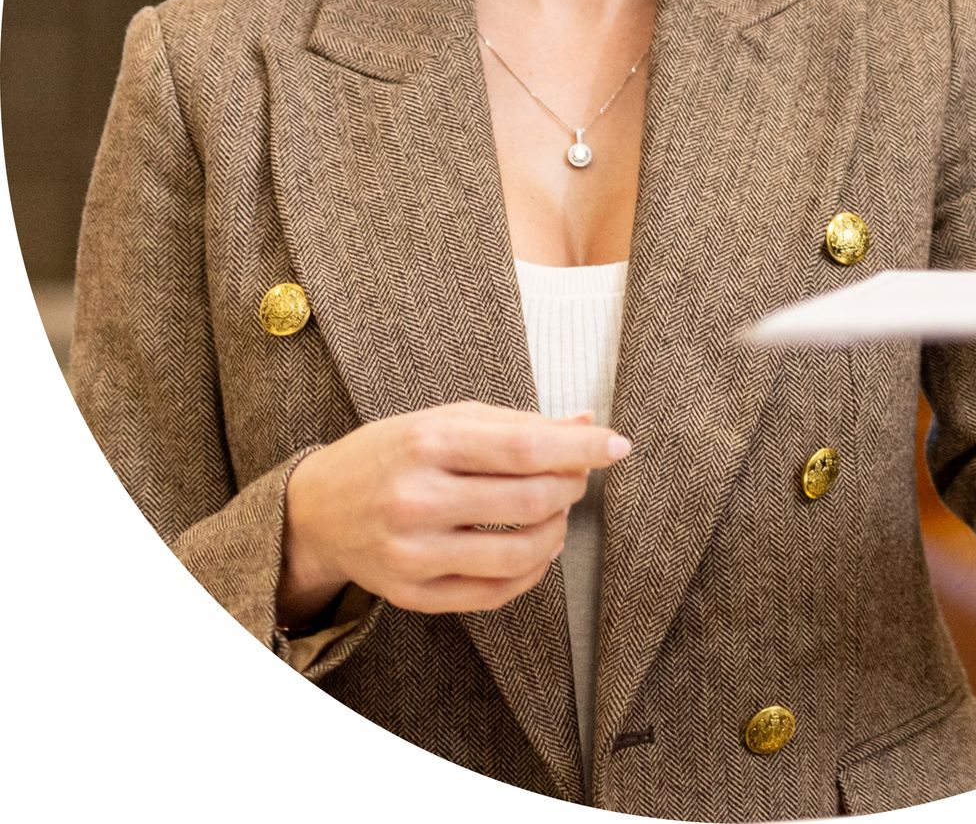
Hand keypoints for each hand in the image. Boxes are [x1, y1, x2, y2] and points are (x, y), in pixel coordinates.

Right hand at [278, 402, 631, 626]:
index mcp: (427, 442)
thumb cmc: (392, 454)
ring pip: (521, 553)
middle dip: (572, 486)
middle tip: (577, 476)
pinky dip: (533, 570)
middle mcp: (417, 499)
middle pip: (530, 499)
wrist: (317, 509)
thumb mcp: (446, 421)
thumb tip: (588, 421)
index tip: (617, 445)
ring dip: (557, 530)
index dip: (582, 448)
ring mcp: (414, 553)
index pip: (525, 447)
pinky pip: (496, 592)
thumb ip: (518, 424)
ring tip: (556, 511)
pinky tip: (536, 548)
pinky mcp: (413, 595)